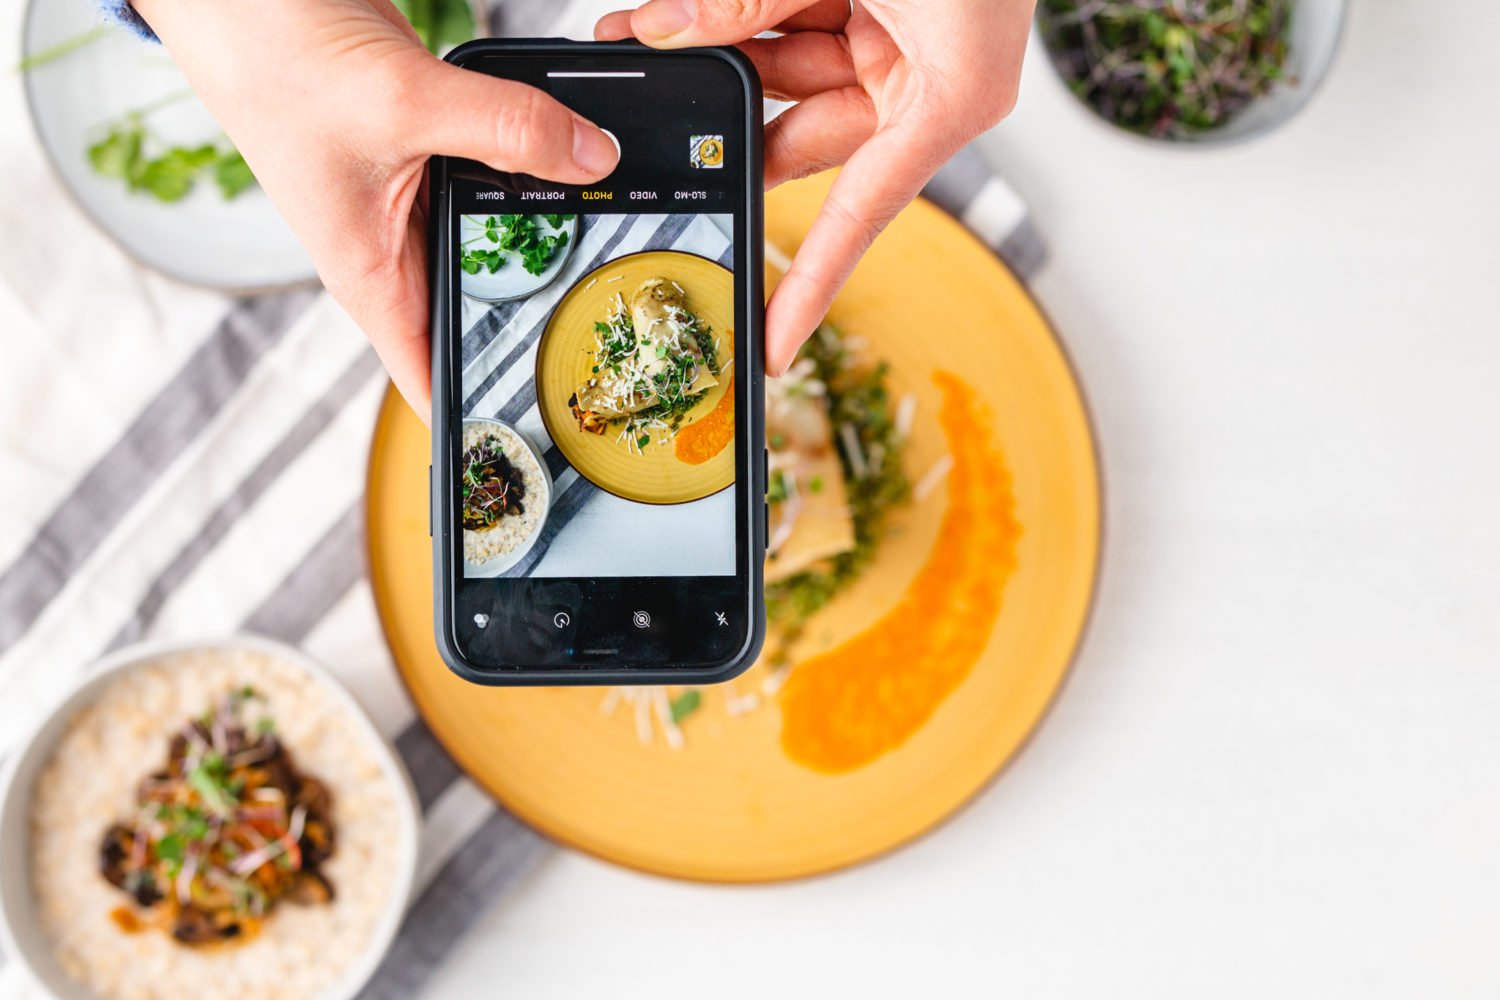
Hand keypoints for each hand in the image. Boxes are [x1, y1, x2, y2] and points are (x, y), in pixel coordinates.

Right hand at [133, 0, 620, 418]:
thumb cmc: (280, 62)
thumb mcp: (406, 102)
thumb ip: (507, 130)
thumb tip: (595, 156)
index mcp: (370, 275)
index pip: (430, 378)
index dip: (480, 419)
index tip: (542, 448)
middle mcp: (393, 251)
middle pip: (478, 317)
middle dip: (540, 336)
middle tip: (618, 358)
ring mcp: (413, 205)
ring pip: (495, 249)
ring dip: (549, 254)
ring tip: (621, 277)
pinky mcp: (429, 156)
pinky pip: (496, 187)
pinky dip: (537, 185)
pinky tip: (589, 186)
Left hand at [596, 0, 1032, 373]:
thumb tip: (668, 32)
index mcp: (951, 97)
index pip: (863, 211)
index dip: (812, 279)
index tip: (773, 339)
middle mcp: (926, 78)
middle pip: (803, 129)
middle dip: (721, 120)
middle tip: (647, 127)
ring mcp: (899, 36)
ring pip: (787, 63)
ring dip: (716, 50)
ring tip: (638, 34)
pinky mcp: (876, 1)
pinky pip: (793, 16)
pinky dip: (742, 13)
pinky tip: (678, 14)